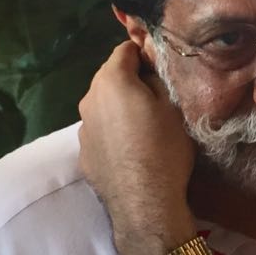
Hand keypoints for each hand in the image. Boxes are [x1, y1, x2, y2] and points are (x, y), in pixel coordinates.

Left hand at [78, 41, 196, 254]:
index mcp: (111, 80)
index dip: (145, 54)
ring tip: (144, 128)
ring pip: (103, 105)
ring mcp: (82, 128)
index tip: (162, 68)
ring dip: (120, 108)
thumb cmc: (165, 148)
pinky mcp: (83, 154)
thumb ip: (157, 76)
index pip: (125, 50)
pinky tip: (131, 150)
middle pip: (110, 77)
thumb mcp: (173, 106)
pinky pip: (100, 132)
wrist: (144, 204)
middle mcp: (88, 99)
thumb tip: (148, 65)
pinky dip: (113, 133)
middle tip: (157, 98)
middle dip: (130, 80)